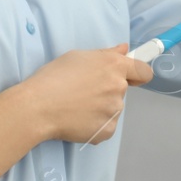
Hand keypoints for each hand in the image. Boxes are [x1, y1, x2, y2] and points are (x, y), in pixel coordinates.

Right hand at [19, 44, 153, 145]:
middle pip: (122, 89)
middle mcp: (119, 88)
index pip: (143, 71)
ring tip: (75, 105)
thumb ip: (105, 54)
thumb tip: (123, 50)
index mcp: (114, 66)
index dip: (136, 73)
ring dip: (100, 107)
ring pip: (112, 108)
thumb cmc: (53, 78)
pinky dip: (94, 124)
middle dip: (107, 89)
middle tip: (84, 91)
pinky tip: (77, 118)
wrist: (38, 107)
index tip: (131, 76)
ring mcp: (114, 110)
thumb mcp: (77, 56)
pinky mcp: (107, 130)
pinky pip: (106, 125)